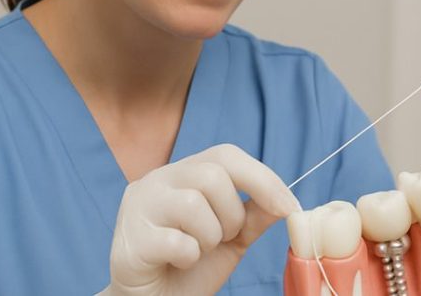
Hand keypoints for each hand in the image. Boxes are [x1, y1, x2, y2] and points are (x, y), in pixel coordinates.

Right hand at [98, 144, 299, 295]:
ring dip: (209, 237)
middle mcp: (157, 181)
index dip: (262, 178)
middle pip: (212, 175)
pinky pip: (176, 241)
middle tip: (223, 238)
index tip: (289, 207)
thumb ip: (254, 215)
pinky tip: (179, 262)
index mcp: (182, 173)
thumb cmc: (191, 266)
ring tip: (198, 250)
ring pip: (193, 204)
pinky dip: (189, 256)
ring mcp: (138, 207)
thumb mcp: (232, 238)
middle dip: (232, 215)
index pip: (226, 155)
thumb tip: (287, 202)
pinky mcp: (131, 239)